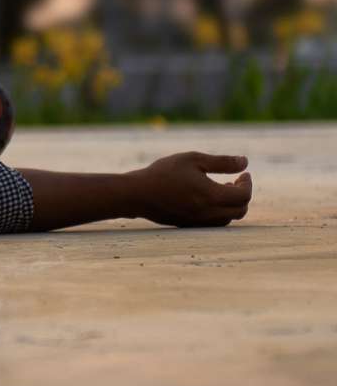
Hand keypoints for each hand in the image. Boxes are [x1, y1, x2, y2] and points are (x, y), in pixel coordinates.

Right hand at [129, 152, 252, 226]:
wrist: (137, 194)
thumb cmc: (163, 173)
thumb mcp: (192, 159)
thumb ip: (221, 162)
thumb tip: (245, 161)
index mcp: (211, 196)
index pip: (243, 195)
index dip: (247, 183)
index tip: (244, 173)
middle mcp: (209, 213)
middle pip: (240, 210)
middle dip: (243, 195)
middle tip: (236, 180)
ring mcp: (200, 222)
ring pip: (229, 218)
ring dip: (233, 205)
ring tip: (223, 188)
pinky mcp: (192, 226)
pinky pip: (216, 223)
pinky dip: (221, 212)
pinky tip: (209, 198)